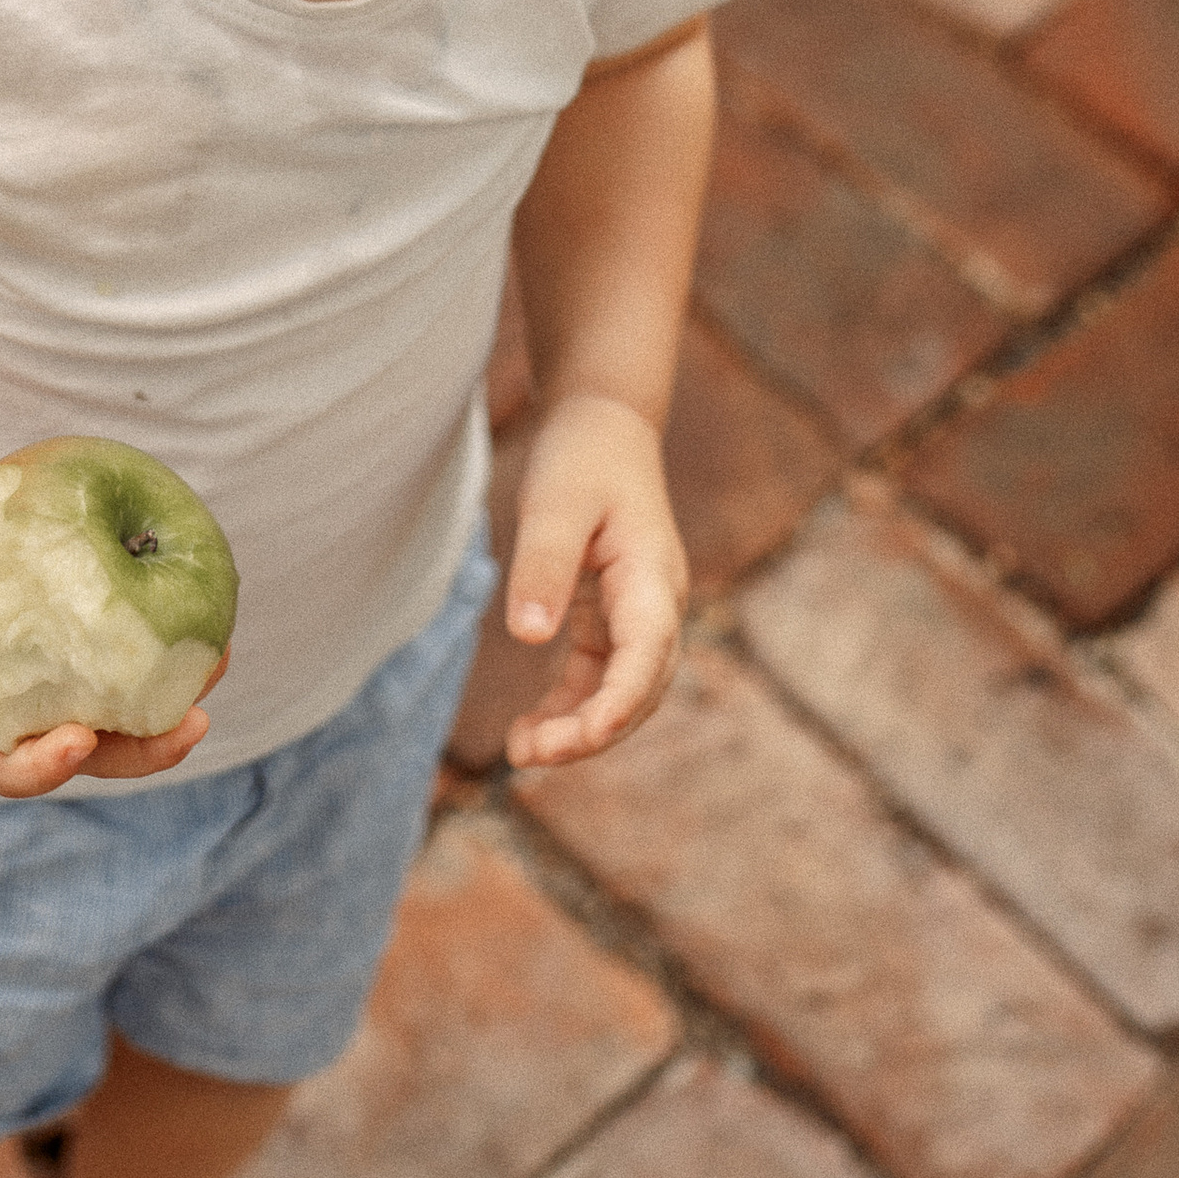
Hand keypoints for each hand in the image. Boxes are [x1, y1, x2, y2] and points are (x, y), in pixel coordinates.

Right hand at [0, 503, 223, 797]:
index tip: (78, 739)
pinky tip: (209, 614)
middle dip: (147, 751)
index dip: (43, 768)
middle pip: (92, 754)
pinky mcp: (97, 648)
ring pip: (130, 713)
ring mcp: (68, 686)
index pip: (7, 768)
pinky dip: (175, 648)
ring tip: (217, 659)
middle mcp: (29, 716)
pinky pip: (142, 660)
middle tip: (192, 723)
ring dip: (178, 699)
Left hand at [498, 391, 686, 770]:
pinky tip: (531, 727)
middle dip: (593, 731)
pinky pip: (598, 676)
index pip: (647, 653)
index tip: (586, 738)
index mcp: (651, 576)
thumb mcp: (554, 502)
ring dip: (580, 728)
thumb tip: (528, 637)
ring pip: (621, 691)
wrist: (604, 423)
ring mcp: (637, 614)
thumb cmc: (582, 457)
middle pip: (640, 687)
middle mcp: (656, 603)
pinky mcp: (613, 617)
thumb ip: (543, 565)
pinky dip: (570, 706)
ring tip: (522, 752)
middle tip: (529, 755)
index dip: (620, 701)